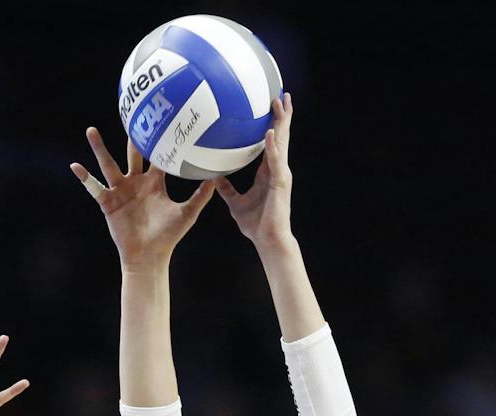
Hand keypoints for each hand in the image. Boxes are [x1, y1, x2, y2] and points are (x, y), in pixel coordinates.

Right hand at [71, 128, 214, 270]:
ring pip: (108, 165)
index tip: (159, 119)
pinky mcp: (108, 203)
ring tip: (91, 131)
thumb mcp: (188, 213)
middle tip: (129, 115)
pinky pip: (94, 187)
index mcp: (154, 184)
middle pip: (131, 155)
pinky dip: (85, 178)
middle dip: (130, 137)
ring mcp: (120, 192)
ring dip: (99, 148)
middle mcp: (136, 183)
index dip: (157, 140)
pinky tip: (75, 166)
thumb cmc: (168, 237)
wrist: (150, 256)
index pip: (156, 157)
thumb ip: (201, 194)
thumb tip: (217, 175)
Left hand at [216, 94, 295, 249]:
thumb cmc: (255, 224)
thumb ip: (227, 189)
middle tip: (282, 94)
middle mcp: (277, 169)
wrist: (268, 240)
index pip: (271, 143)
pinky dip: (271, 147)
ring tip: (280, 104)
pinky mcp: (280, 183)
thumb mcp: (235, 203)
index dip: (273, 125)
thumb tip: (213, 178)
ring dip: (281, 123)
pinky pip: (274, 161)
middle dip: (282, 116)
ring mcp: (280, 175)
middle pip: (280, 137)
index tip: (272, 107)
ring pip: (281, 143)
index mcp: (268, 172)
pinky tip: (268, 134)